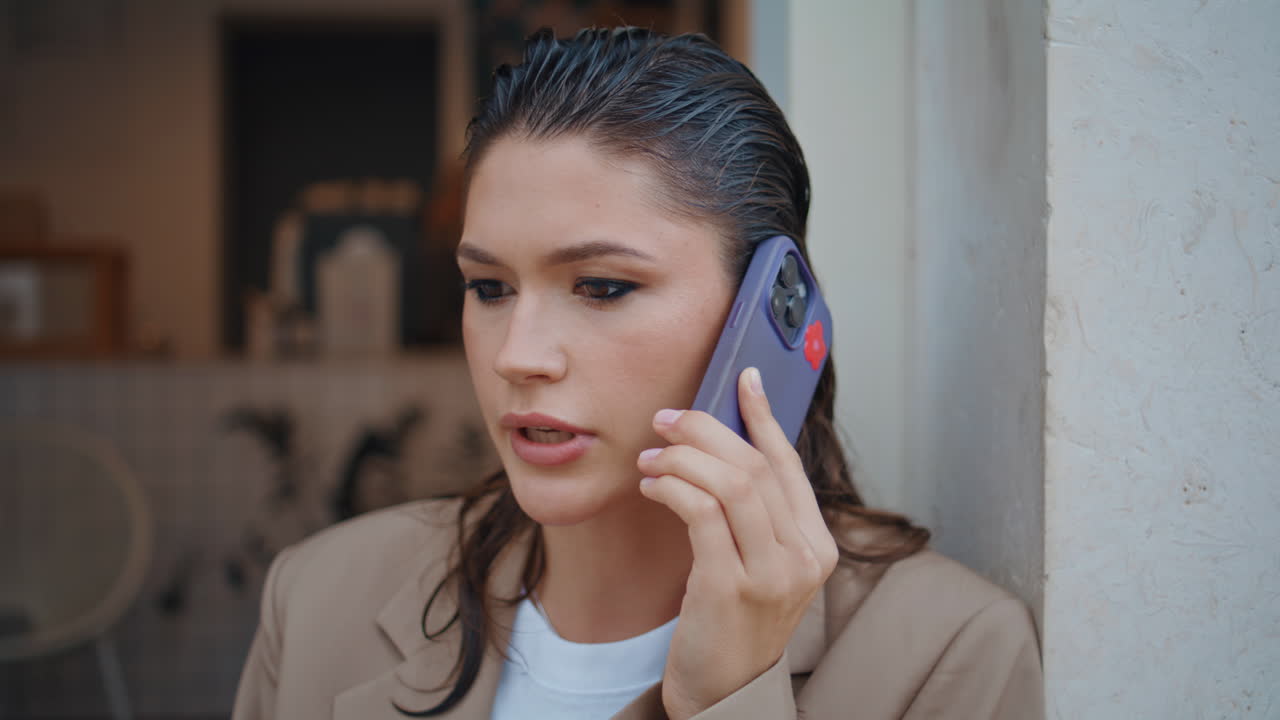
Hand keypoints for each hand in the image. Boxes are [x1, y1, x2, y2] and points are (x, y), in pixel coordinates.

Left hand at [636, 367, 838, 719]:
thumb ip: (755, 515)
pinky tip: (652, 484)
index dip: (764, 416)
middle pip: (756, 466)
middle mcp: (804, 558)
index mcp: (818, 546)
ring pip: (732, 482)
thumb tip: (724, 444)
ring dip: (684, 457)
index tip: (743, 378)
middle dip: (706, 430)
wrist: (723, 693)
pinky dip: (673, 486)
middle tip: (666, 419)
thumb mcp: (759, 565)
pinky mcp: (730, 587)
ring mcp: (772, 575)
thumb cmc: (734, 624)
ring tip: (651, 456)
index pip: (789, 464)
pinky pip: (701, 513)